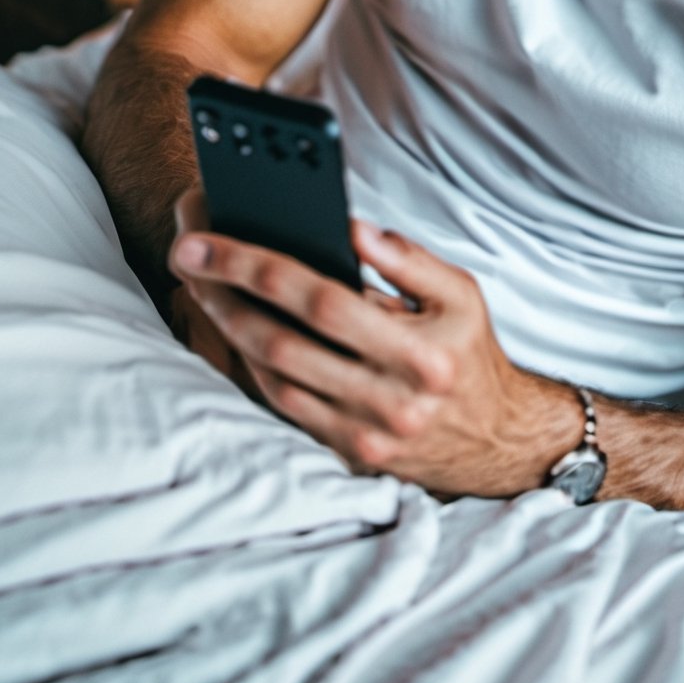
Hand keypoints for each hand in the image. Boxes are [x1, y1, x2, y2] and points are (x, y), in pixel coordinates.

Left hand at [168, 189, 575, 497]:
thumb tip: (350, 227)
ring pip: (272, 376)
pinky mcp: (345, 455)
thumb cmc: (470, 354)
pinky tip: (234, 325)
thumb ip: (408, 258)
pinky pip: (283, 405)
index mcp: (419, 353)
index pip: (321, 300)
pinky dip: (252, 363)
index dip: (256, 265)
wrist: (497, 443)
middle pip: (281, 341)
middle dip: (223, 292)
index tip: (207, 237)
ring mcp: (362, 436)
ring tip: (202, 281)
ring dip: (227, 326)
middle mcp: (388, 401)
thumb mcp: (462, 294)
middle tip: (186, 252)